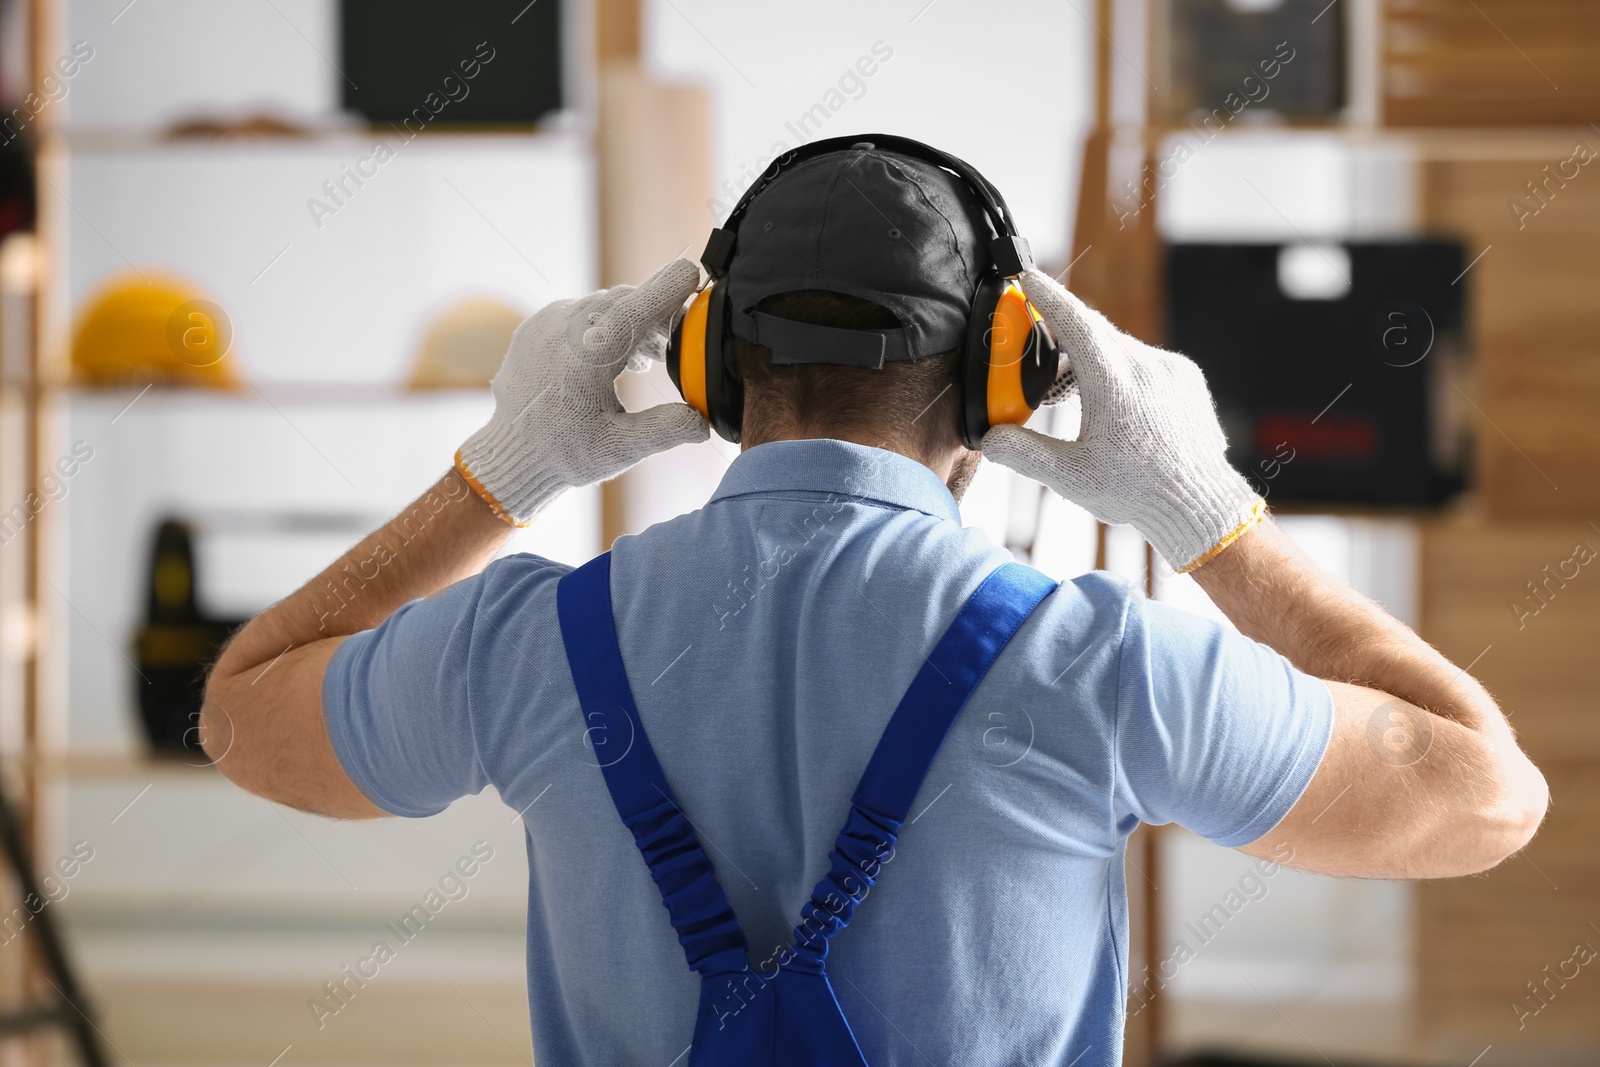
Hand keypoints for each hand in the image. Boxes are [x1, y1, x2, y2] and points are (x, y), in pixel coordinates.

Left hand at [456, 258, 710, 524]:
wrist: (511, 455)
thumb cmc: (565, 453)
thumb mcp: (621, 448)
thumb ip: (667, 429)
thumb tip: (704, 421)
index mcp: (589, 353)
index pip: (638, 307)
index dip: (668, 288)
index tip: (692, 273)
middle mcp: (565, 327)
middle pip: (625, 302)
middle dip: (654, 316)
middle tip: (673, 346)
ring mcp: (546, 322)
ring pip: (602, 306)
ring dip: (629, 323)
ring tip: (643, 361)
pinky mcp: (535, 326)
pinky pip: (577, 313)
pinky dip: (601, 327)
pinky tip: (609, 360)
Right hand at [980, 269, 1262, 571]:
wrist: (1199, 505)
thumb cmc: (1138, 492)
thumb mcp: (1070, 477)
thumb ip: (1024, 453)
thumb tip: (990, 438)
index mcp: (1115, 383)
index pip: (1075, 321)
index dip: (1047, 296)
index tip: (1027, 276)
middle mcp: (1146, 366)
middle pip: (1093, 332)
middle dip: (1060, 336)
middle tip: (1035, 352)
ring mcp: (1171, 369)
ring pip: (1118, 347)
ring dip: (1090, 360)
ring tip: (1069, 395)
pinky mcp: (1187, 378)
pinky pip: (1144, 361)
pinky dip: (1120, 371)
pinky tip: (1113, 407)